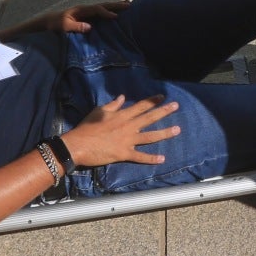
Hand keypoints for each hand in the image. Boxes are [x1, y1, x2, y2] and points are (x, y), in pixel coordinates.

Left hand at [21, 0, 131, 35]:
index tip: (116, 17)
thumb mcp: (64, 27)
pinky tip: (116, 12)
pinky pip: (101, 12)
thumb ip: (76, 27)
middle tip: (129, 5)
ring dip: (115, 6)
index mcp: (81, 10)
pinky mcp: (87, 15)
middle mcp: (85, 8)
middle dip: (116, 5)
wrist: (49, 21)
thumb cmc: (55, 24)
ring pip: (103, 7)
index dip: (106, 13)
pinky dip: (110, 10)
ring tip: (128, 4)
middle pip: (103, 5)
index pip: (97, 10)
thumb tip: (90, 27)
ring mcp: (86, 11)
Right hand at [63, 95, 180, 167]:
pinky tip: (162, 159)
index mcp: (122, 115)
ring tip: (177, 130)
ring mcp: (127, 140)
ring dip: (164, 133)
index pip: (140, 106)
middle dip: (164, 111)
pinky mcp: (124, 153)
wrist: (78, 145)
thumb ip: (113, 105)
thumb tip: (123, 97)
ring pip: (150, 136)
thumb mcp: (99, 111)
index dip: (152, 101)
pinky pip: (140, 156)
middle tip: (176, 106)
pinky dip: (151, 158)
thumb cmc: (87, 127)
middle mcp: (128, 126)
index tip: (163, 96)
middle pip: (149, 117)